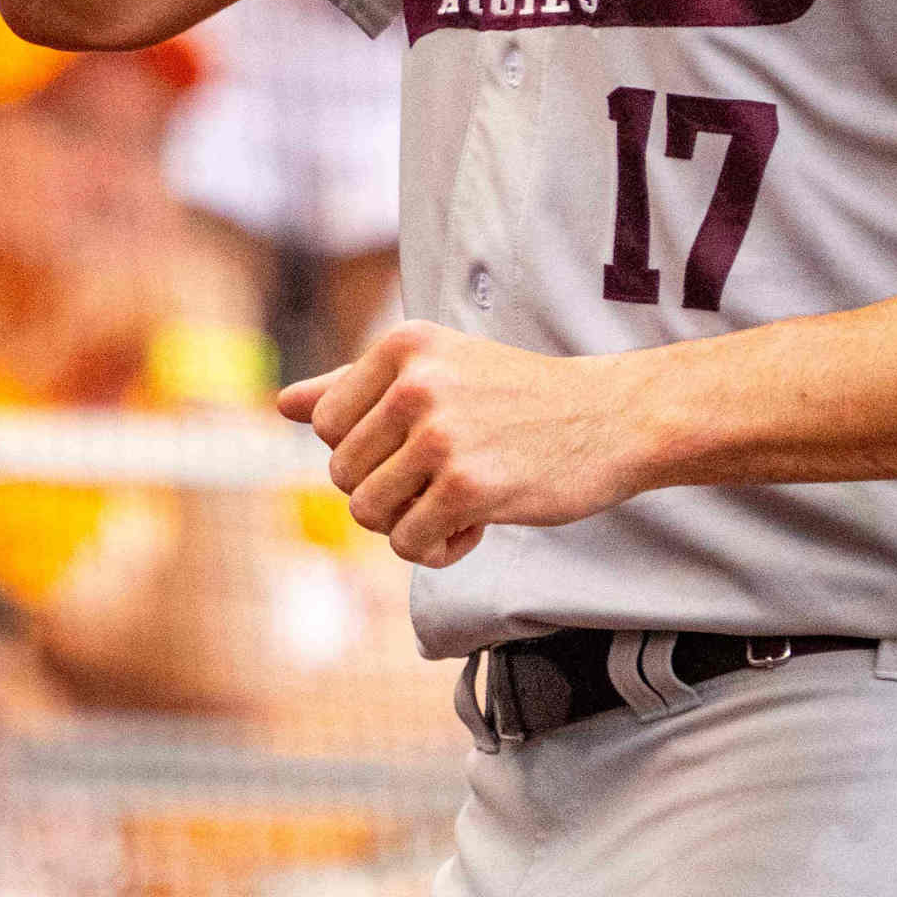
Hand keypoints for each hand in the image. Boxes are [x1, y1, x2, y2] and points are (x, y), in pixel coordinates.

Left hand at [278, 322, 657, 569]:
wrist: (613, 418)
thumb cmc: (519, 397)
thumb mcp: (438, 369)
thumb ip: (356, 385)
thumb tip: (282, 404)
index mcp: (402, 347)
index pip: (325, 424)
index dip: (365, 451)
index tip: (416, 446)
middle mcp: (415, 384)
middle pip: (342, 474)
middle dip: (386, 491)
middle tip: (441, 480)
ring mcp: (440, 437)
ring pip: (366, 512)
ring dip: (407, 523)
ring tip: (455, 502)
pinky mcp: (468, 488)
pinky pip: (408, 543)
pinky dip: (436, 548)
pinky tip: (476, 525)